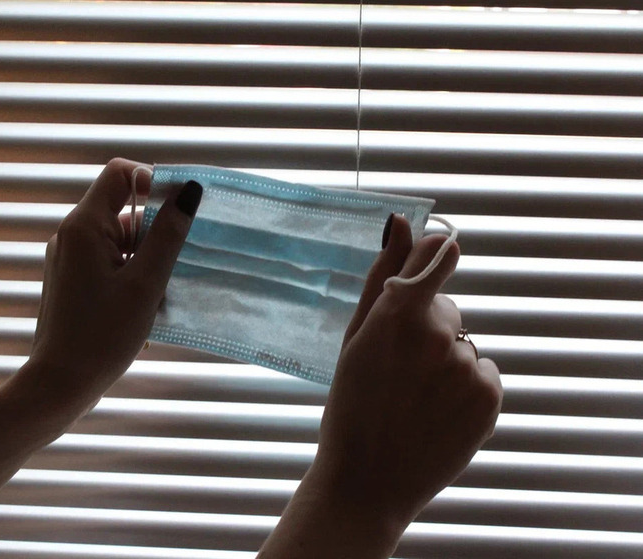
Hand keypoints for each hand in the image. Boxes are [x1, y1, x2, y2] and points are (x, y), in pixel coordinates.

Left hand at [26, 158, 201, 408]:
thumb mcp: (146, 282)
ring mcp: (71, 257)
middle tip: (174, 264)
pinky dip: (132, 272)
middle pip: (123, 207)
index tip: (178, 211)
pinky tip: (143, 304)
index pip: (121, 173)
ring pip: (120, 237)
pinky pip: (110, 259)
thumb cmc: (104, 334)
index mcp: (85, 225)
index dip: (153, 180)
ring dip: (146, 256)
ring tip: (158, 293)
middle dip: (155, 229)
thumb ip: (168, 234)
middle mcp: (73, 234)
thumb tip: (189, 190)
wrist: (61, 383)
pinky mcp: (73, 278)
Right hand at [313, 215, 501, 529]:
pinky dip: (466, 390)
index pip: (439, 255)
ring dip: (446, 365)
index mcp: (399, 313)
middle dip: (427, 332)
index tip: (435, 263)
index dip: (435, 262)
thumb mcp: (355, 336)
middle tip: (398, 371)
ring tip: (416, 400)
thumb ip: (382, 275)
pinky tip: (438, 413)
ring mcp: (467, 367)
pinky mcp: (490, 398)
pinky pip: (483, 374)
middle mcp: (439, 334)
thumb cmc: (351, 404)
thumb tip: (400, 221)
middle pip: (447, 312)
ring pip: (463, 347)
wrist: (367, 479)